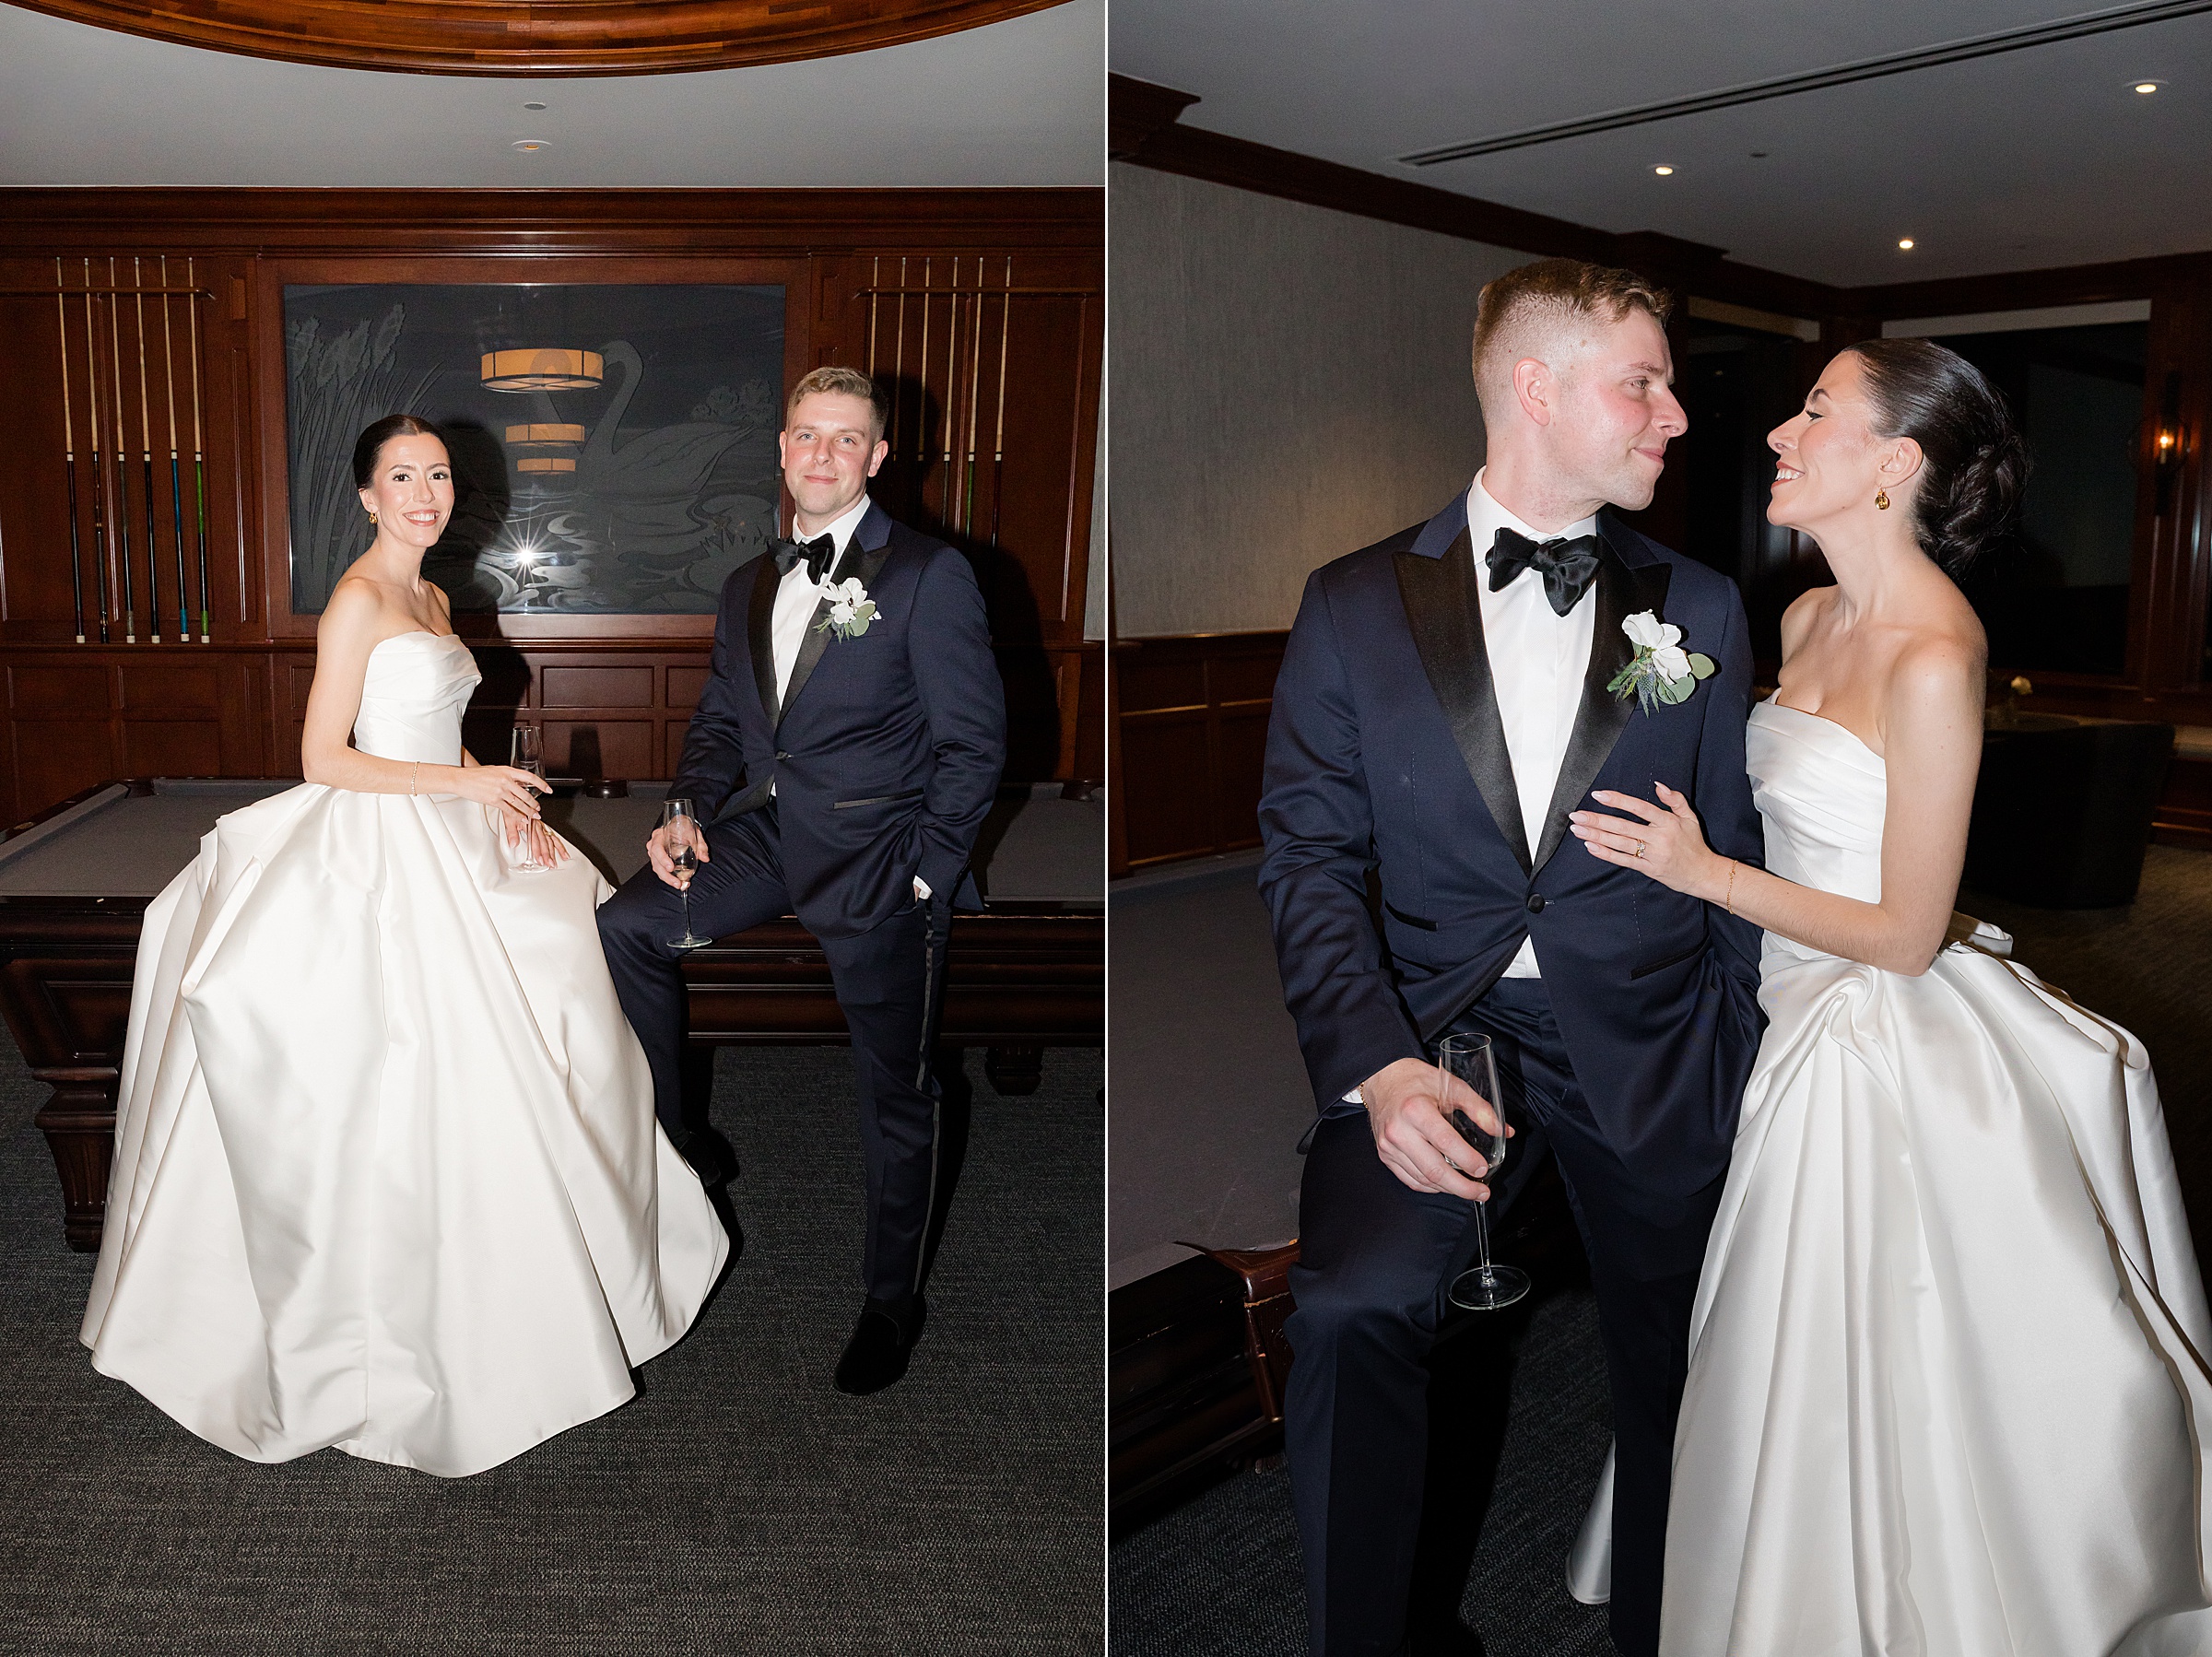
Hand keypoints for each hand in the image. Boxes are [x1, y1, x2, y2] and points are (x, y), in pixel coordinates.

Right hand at [451, 763, 547, 817]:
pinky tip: (522, 819)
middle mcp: (505, 780)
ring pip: (519, 803)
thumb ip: (508, 776)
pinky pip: (509, 810)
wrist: (462, 779)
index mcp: (507, 771)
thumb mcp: (495, 770)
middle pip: (526, 794)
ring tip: (533, 816)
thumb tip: (519, 781)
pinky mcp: (494, 800)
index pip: (529, 777)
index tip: (548, 789)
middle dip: (534, 804)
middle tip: (539, 809)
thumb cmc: (476, 775)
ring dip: (528, 811)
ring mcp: (500, 790)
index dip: (541, 784)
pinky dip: (517, 816)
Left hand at [496, 806, 569, 865]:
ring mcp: (542, 828)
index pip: (536, 840)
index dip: (538, 850)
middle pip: (545, 842)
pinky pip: (554, 838)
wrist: (518, 799)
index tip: (540, 860)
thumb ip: (512, 833)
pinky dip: (559, 847)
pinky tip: (563, 854)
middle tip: (550, 864)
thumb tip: (513, 844)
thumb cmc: (514, 808)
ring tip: (556, 862)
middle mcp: (538, 826)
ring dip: (554, 852)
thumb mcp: (509, 819)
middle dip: (548, 854)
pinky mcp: (544, 828)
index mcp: (531, 824)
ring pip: (550, 841)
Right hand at [646, 816, 710, 890]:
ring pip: (657, 869)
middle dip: (666, 875)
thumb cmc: (684, 828)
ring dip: (667, 879)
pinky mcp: (658, 860)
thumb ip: (700, 846)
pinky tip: (677, 882)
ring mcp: (655, 853)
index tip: (670, 867)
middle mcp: (654, 844)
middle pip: (655, 862)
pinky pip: (660, 870)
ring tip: (679, 885)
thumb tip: (705, 858)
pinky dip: (668, 878)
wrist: (680, 825)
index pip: (657, 848)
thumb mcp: (694, 834)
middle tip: (677, 882)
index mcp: (660, 835)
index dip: (662, 859)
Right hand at [1361, 1056, 1512, 1200]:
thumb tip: (1503, 1131)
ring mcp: (1389, 1146)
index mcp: (1416, 1110)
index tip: (1482, 1169)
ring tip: (1468, 1189)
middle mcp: (1399, 1131)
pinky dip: (1430, 1187)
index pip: (1446, 1142)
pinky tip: (1445, 1185)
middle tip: (1482, 1192)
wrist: (1383, 1079)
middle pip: (1434, 1170)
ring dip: (1448, 1189)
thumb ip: (1479, 1109)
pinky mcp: (1385, 1155)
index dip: (1467, 1160)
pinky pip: (1410, 1179)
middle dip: (1462, 1187)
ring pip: (1423, 1180)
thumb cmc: (1416, 1080)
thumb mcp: (1451, 1086)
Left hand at [1569, 783, 1722, 896]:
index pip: (1639, 808)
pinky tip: (1591, 846)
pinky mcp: (1648, 869)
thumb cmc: (1694, 844)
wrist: (1702, 873)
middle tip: (1577, 815)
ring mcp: (1653, 855)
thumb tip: (1658, 785)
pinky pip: (1624, 860)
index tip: (1599, 795)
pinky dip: (1606, 853)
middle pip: (1623, 826)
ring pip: (1620, 844)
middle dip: (1598, 820)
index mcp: (1668, 822)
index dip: (1618, 800)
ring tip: (1578, 829)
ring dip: (1597, 836)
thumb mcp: (1690, 818)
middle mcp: (1659, 838)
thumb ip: (1675, 800)